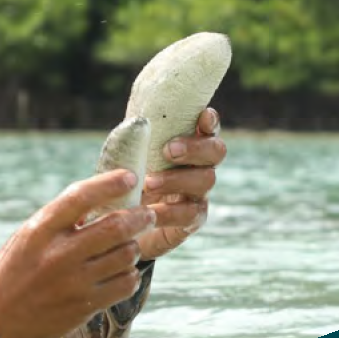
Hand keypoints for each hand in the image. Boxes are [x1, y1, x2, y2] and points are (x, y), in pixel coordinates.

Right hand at [0, 171, 155, 337]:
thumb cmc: (13, 270)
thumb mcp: (27, 237)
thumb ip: (59, 220)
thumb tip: (100, 201)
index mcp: (41, 229)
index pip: (80, 196)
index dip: (109, 183)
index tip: (130, 177)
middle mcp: (59, 253)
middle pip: (115, 226)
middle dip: (139, 217)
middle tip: (147, 214)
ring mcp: (74, 281)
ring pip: (126, 255)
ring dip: (133, 247)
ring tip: (129, 246)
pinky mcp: (85, 305)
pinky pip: (125, 284)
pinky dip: (130, 275)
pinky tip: (124, 272)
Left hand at [138, 107, 224, 260]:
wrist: (122, 220)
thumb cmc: (126, 179)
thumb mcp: (126, 157)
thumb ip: (133, 141)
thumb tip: (131, 125)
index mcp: (187, 143)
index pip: (208, 127)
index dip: (210, 121)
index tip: (203, 116)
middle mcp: (200, 165)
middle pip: (216, 150)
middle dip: (194, 148)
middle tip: (167, 150)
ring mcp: (200, 192)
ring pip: (205, 180)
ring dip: (176, 179)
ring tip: (149, 183)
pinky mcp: (193, 219)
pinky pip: (190, 213)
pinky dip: (169, 211)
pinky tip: (151, 211)